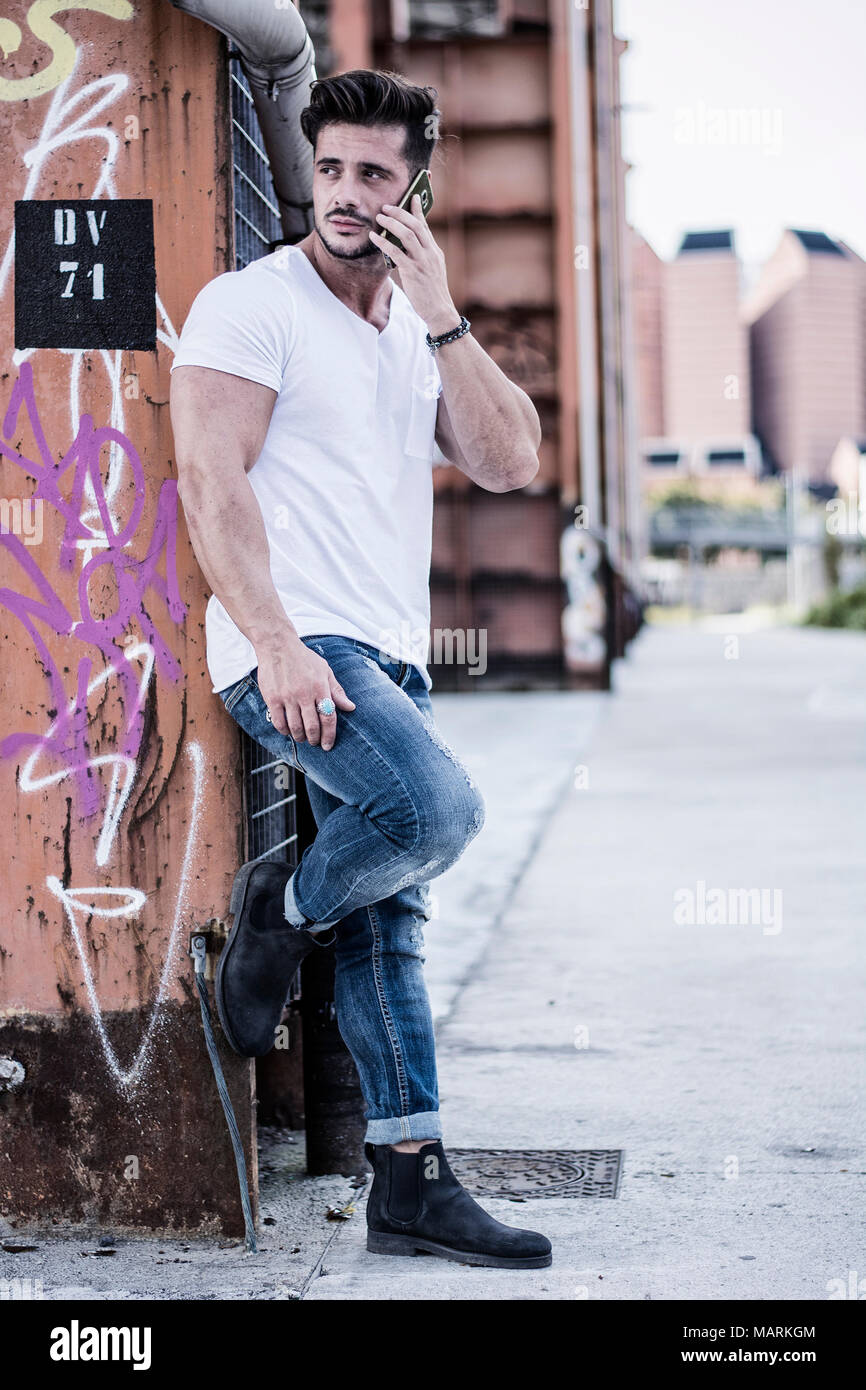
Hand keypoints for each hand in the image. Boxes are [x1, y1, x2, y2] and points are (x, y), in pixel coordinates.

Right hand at [255, 638, 354, 750]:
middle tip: (315, 742)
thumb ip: (337, 691)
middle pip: (312, 726)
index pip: (328, 717)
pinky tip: (288, 730)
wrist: (277, 646)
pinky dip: (284, 731)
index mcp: (320, 687)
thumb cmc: (303, 658)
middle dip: (315, 739)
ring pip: (295, 727)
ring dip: (300, 737)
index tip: (328, 745)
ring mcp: (287, 696)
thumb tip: (351, 707)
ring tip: (302, 738)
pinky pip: (279, 722)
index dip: (329, 735)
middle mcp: (304, 693)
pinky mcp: (272, 698)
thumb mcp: (324, 670)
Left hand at [369, 194, 459, 333]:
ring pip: (407, 234)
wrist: (439, 311)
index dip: (418, 209)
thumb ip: (422, 256)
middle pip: (415, 225)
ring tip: (380, 217)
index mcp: (434, 251)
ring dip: (392, 223)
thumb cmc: (432, 293)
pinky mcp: (413, 271)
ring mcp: (422, 261)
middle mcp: (430, 252)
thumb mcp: (431, 270)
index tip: (412, 196)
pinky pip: (396, 252)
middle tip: (386, 207)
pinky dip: (384, 242)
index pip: (425, 225)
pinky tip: (374, 237)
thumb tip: (405, 247)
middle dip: (400, 213)